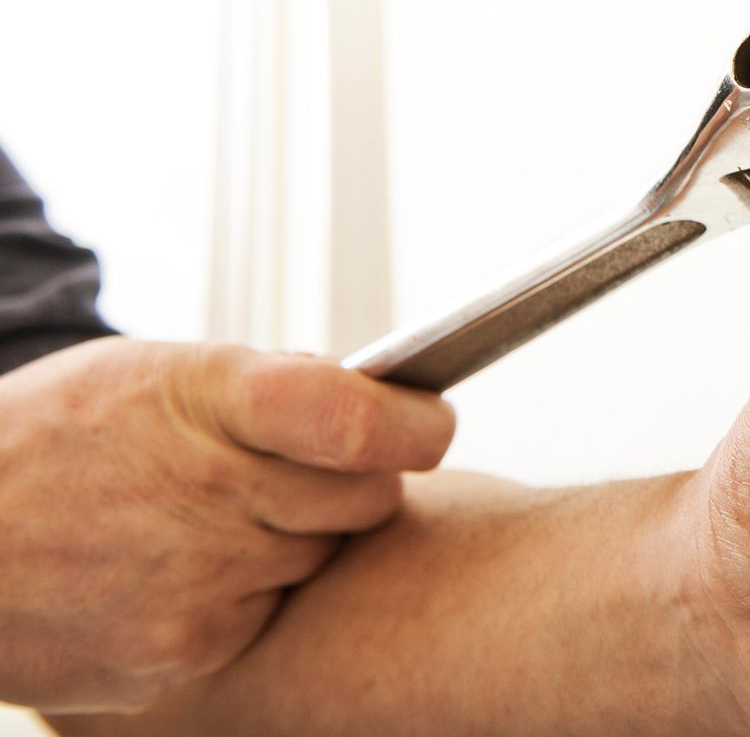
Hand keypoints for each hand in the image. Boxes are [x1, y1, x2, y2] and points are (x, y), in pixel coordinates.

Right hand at [0, 338, 454, 713]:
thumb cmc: (50, 439)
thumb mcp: (153, 370)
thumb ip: (271, 383)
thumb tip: (378, 398)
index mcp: (210, 403)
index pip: (362, 424)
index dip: (415, 424)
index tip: (426, 421)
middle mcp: (212, 497)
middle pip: (367, 498)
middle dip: (355, 480)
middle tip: (303, 467)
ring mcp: (198, 585)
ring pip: (321, 560)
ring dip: (295, 538)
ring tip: (213, 515)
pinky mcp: (183, 653)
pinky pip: (268, 616)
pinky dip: (246, 594)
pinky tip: (179, 567)